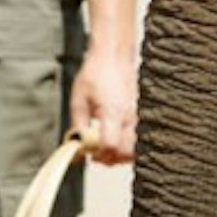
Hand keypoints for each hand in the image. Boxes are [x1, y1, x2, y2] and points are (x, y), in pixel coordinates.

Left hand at [69, 44, 137, 165]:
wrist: (113, 56)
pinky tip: (113, 137)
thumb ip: (78, 126)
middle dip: (111, 160)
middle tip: (96, 156)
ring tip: (105, 148)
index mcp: (112, 113)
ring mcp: (136, 116)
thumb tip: (77, 145)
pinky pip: (137, 137)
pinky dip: (127, 144)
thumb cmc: (96, 73)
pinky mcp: (138, 113)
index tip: (89, 152)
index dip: (99, 155)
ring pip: (135, 147)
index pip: (111, 146)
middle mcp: (129, 117)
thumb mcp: (78, 100)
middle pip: (126, 153)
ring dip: (120, 154)